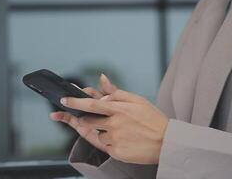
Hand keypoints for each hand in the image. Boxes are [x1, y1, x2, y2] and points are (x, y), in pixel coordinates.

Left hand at [52, 76, 168, 164]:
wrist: (167, 142)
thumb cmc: (153, 119)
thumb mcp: (137, 100)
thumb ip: (115, 92)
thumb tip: (101, 79)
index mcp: (118, 109)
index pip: (90, 104)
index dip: (74, 101)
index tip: (63, 100)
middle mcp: (114, 124)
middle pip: (89, 121)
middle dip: (90, 120)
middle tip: (108, 120)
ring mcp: (115, 139)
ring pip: (99, 135)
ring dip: (106, 133)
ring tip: (125, 132)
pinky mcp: (116, 153)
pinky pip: (107, 147)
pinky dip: (113, 143)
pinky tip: (127, 141)